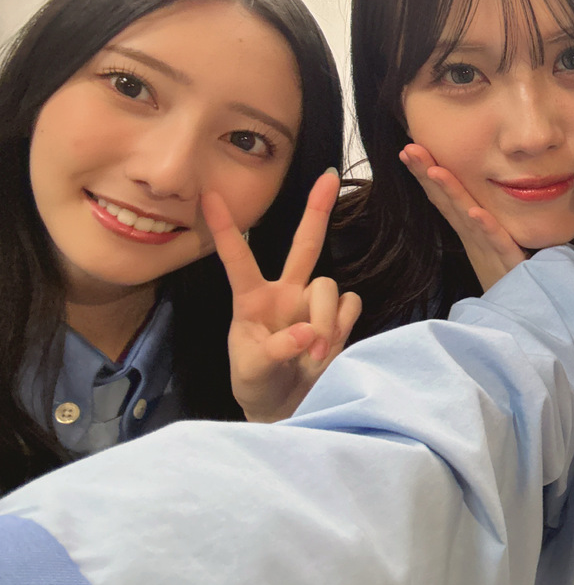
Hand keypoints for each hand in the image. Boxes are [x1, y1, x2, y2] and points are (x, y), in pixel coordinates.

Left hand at [204, 170, 361, 422]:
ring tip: (313, 359)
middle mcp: (286, 293)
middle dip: (317, 210)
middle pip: (305, 245)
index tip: (209, 195)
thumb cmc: (256, 384)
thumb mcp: (251, 371)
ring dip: (326, 322)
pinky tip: (327, 354)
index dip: (226, 228)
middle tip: (329, 176)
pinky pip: (352, 307)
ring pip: (330, 287)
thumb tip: (307, 333)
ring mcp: (313, 305)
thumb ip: (275, 350)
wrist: (285, 408)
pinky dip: (342, 330)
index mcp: (252, 299)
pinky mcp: (339, 319)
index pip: (237, 259)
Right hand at [400, 143, 525, 290]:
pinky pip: (497, 242)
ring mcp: (488, 250)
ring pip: (467, 218)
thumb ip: (482, 222)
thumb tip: (471, 198)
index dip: (426, 174)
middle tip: (409, 150)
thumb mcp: (491, 244)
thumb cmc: (506, 278)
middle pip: (447, 202)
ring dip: (451, 194)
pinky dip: (485, 227)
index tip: (408, 149)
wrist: (519, 313)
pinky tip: (474, 212)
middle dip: (428, 175)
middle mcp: (473, 238)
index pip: (443, 198)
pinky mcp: (508, 262)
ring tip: (436, 171)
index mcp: (469, 231)